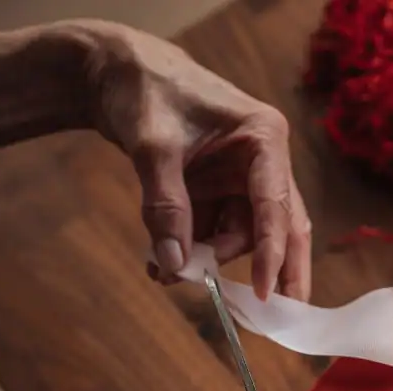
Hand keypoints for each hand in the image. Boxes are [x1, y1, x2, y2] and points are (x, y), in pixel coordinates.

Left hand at [85, 21, 311, 300]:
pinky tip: (162, 264)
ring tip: (166, 273)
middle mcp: (262, 161)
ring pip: (240, 235)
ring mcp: (239, 177)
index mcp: (264, 138)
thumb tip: (176, 264)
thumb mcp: (153, 148)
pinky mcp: (216, 188)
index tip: (269, 295)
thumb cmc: (144, 91)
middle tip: (275, 318)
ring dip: (209, 261)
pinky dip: (191, 250)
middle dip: (274, 270)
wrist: (113, 70)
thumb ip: (166, 207)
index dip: (273, 253)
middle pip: (280, 227)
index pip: (276, 206)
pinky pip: (212, 231)